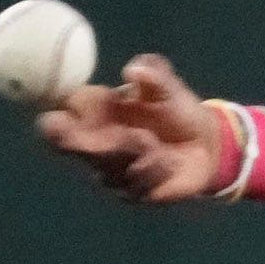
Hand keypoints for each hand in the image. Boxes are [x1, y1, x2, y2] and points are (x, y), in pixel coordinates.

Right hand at [35, 53, 221, 202]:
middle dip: (76, 141)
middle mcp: (91, 142)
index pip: (60, 111)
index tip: (77, 109)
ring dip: (130, 152)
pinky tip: (169, 162)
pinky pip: (134, 185)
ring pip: (103, 165)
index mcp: (92, 111)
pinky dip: (155, 170)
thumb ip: (154, 72)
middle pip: (63, 144)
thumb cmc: (174, 110)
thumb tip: (134, 70)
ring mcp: (106, 169)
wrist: (204, 143)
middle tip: (97, 132)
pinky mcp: (128, 192)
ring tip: (152, 142)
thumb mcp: (168, 87)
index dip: (63, 111)